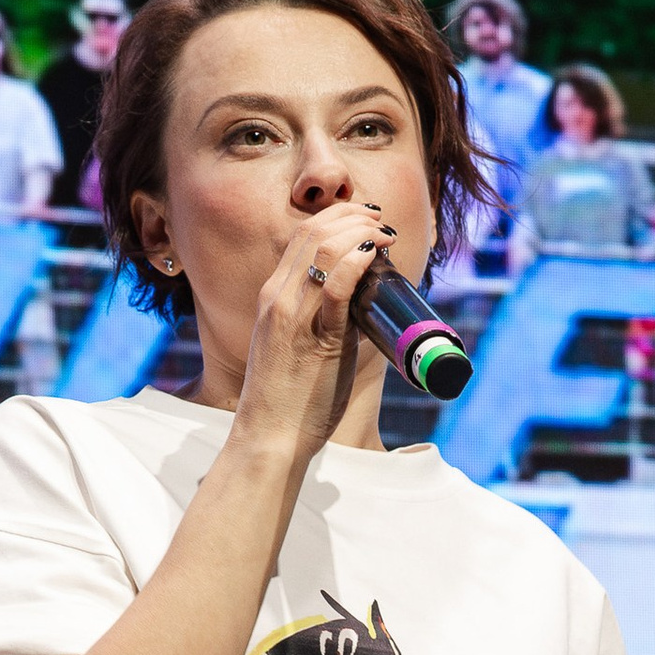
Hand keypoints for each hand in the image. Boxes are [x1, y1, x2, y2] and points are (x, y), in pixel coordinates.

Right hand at [233, 194, 396, 462]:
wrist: (269, 438)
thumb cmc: (286, 401)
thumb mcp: (293, 348)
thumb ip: (316, 323)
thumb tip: (357, 309)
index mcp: (272, 298)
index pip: (301, 237)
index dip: (337, 218)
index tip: (366, 221)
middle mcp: (277, 298)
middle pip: (313, 233)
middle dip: (353, 217)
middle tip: (381, 223)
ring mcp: (291, 316)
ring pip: (324, 249)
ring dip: (361, 232)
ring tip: (385, 236)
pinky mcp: (313, 338)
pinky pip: (335, 287)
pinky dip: (357, 262)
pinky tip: (373, 255)